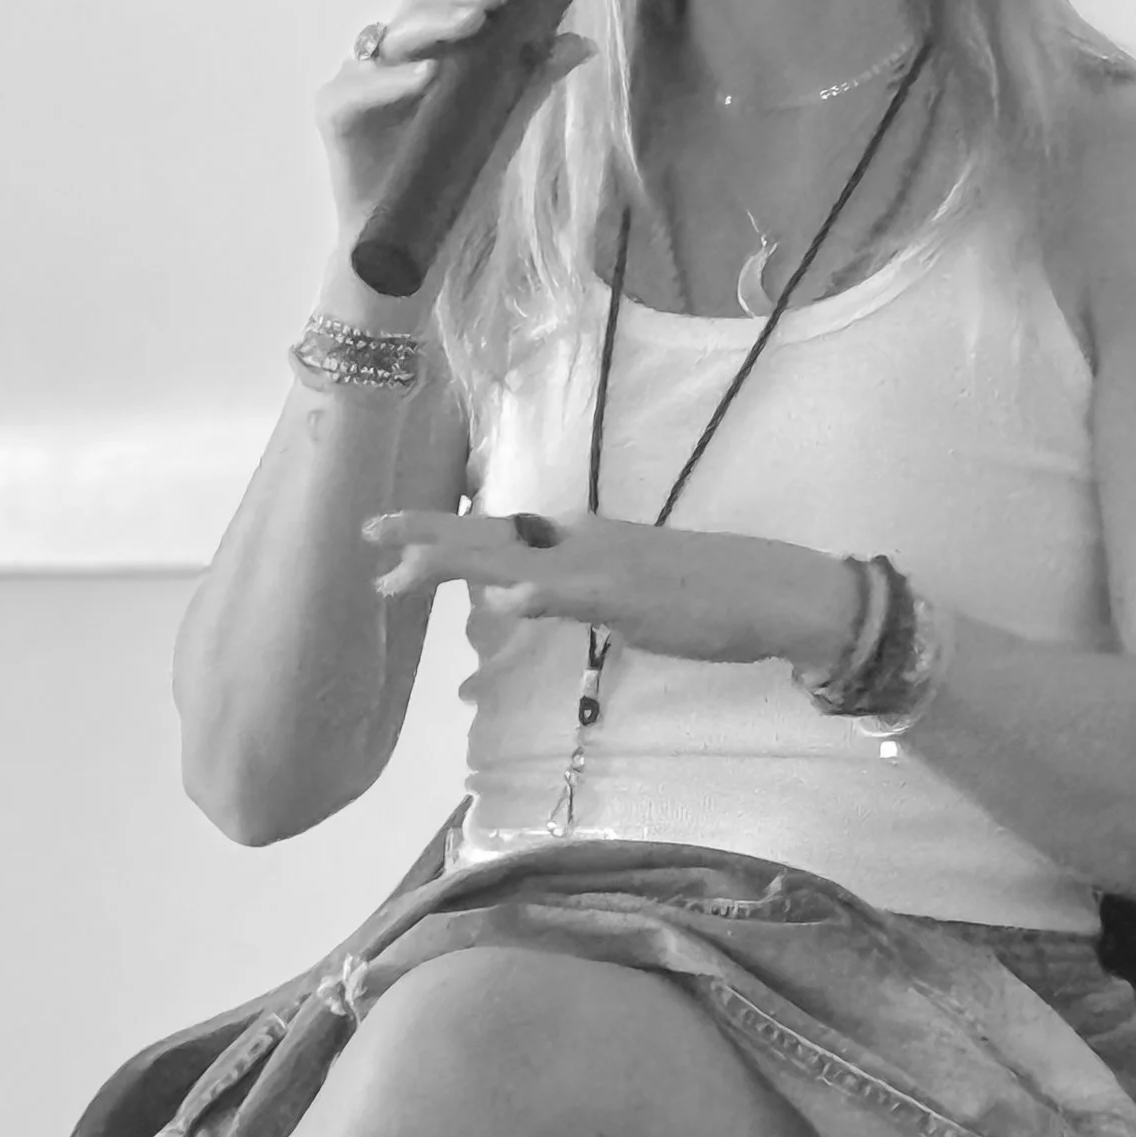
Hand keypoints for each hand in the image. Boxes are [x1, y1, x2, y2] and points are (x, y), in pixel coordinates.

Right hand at [317, 0, 592, 231]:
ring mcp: (359, 78)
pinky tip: (426, 76)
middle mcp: (391, 52)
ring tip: (475, 22)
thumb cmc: (449, 181)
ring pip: (394, 33)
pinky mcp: (335, 112)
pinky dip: (392, 82)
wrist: (411, 243)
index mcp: (426, 43)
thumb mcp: (500, 125)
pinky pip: (358, 87)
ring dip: (436, 24)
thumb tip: (580, 42)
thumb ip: (530, 80)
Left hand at [362, 508, 856, 673]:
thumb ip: (565, 591)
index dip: (438, 540)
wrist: (768, 589)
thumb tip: (516, 595)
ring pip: (517, 558)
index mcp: (576, 542)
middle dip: (426, 539)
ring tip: (404, 566)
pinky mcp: (630, 594)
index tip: (386, 551)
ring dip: (459, 559)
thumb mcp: (617, 591)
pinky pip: (575, 594)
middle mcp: (579, 543)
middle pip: (489, 537)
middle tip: (367, 538)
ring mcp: (602, 566)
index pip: (495, 537)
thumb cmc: (702, 595)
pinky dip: (539, 594)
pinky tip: (505, 599)